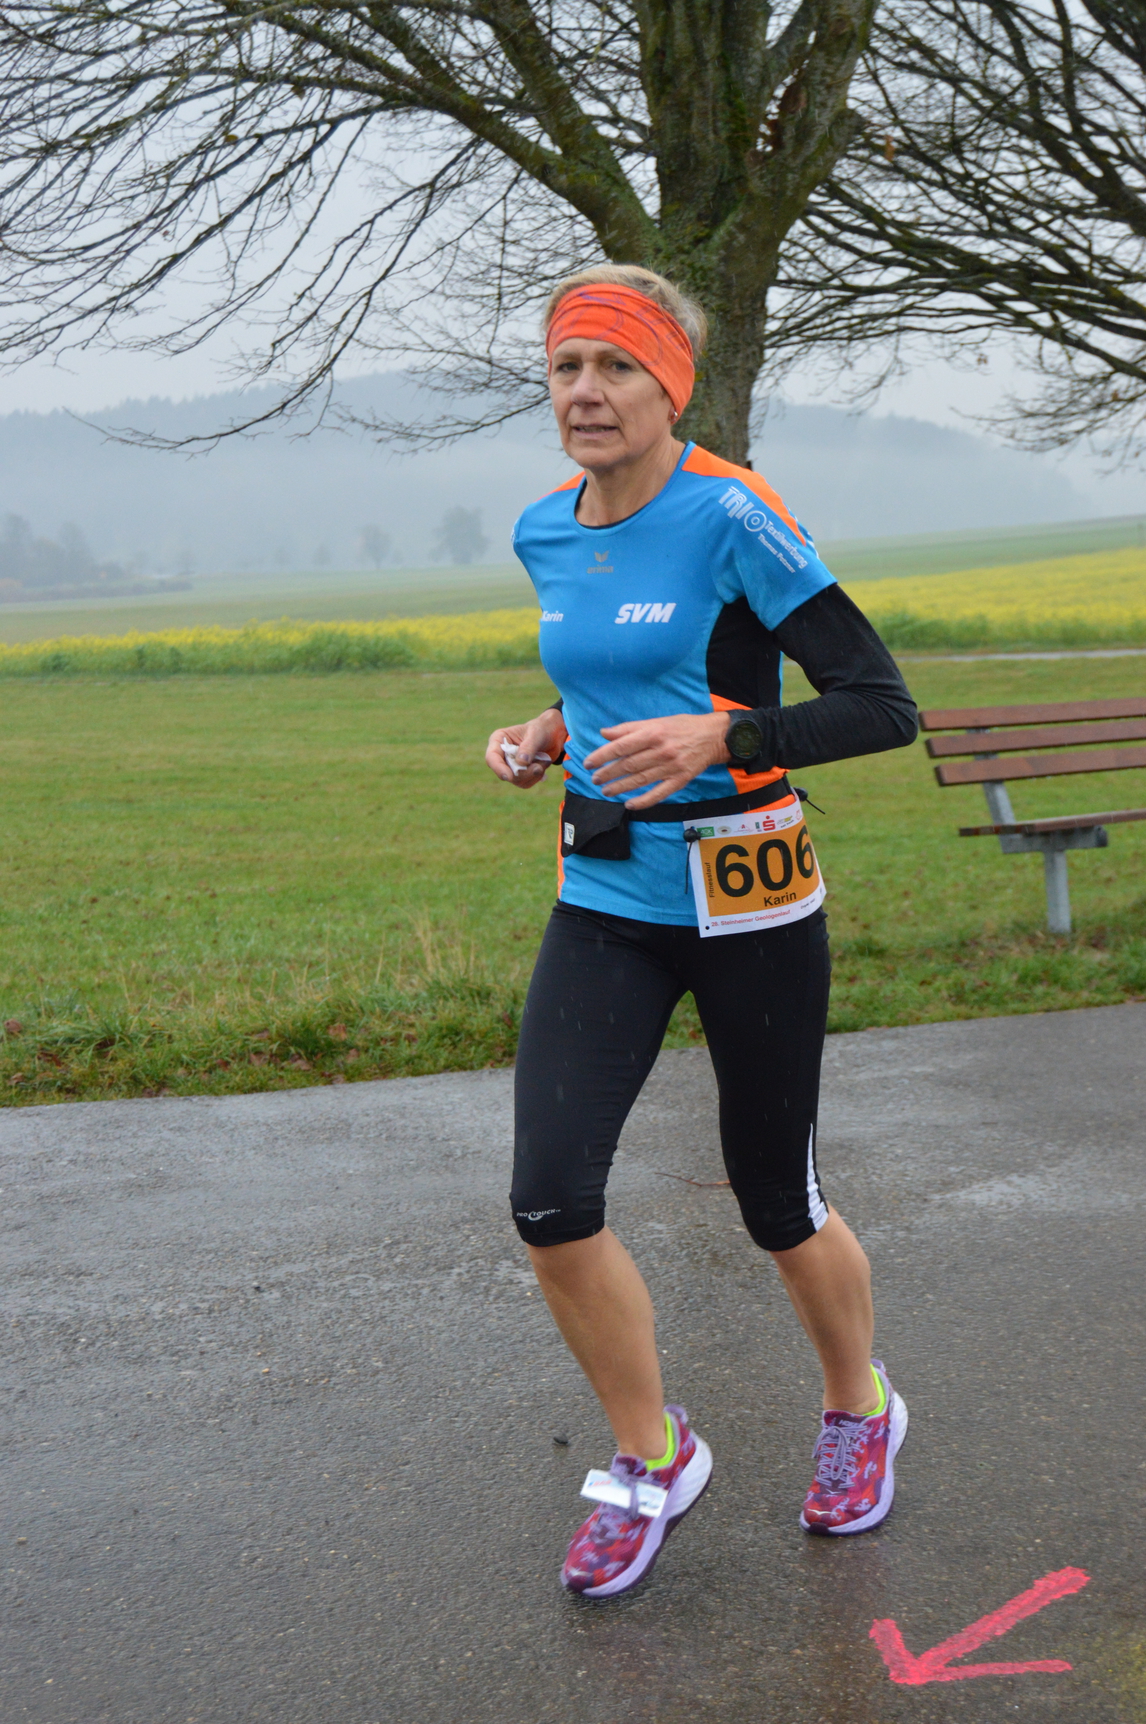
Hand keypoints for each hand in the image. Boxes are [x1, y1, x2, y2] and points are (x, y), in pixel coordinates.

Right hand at [485, 708, 567, 787]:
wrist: (552, 736)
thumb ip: (528, 747)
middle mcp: (501, 754)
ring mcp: (509, 766)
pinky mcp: (519, 775)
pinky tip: (542, 766)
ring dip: (533, 774)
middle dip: (524, 773)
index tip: (509, 776)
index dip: (498, 768)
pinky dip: (536, 777)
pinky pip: (525, 783)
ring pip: (516, 780)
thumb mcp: (536, 734)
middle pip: (505, 772)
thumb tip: (520, 763)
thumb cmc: (541, 730)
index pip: (491, 757)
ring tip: (543, 761)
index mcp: (498, 740)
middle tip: (539, 767)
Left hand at [585, 711, 730, 808]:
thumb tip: (604, 733)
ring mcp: (671, 767)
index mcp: (653, 733)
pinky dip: (644, 801)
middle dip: (608, 774)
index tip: (588, 763)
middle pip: (628, 765)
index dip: (602, 756)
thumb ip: (629, 728)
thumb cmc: (682, 727)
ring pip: (640, 780)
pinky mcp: (681, 780)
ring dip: (620, 788)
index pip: (621, 746)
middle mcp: (661, 750)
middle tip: (594, 779)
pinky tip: (630, 804)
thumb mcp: (656, 721)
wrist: (713, 736)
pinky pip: (659, 794)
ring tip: (606, 791)